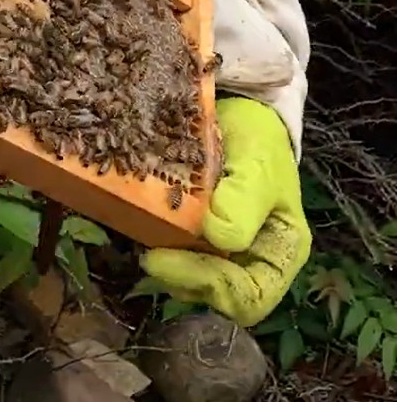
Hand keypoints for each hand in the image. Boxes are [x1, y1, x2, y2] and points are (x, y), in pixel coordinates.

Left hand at [141, 97, 311, 326]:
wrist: (239, 117)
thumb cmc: (259, 145)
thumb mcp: (258, 166)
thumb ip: (245, 201)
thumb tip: (219, 236)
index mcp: (280, 254)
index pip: (250, 299)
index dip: (209, 287)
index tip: (164, 260)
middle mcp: (249, 261)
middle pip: (213, 295)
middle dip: (178, 277)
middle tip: (146, 254)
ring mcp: (218, 252)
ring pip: (186, 278)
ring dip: (162, 262)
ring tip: (141, 231)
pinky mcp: (190, 238)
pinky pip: (170, 253)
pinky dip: (151, 242)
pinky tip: (136, 220)